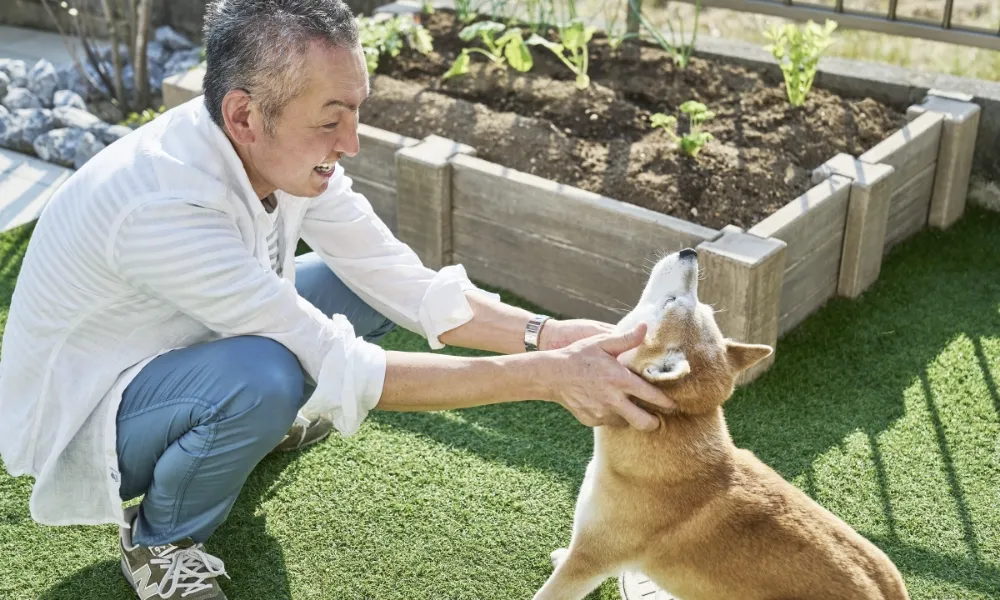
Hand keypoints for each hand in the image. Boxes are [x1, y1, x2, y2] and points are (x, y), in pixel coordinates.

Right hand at [540, 323, 675, 430]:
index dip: (667, 403)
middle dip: (654, 423)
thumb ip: (626, 339)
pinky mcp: (591, 420)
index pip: (652, 396)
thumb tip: (645, 327)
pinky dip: (612, 415)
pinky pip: (608, 421)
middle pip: (644, 422)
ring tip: (627, 405)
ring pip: (626, 423)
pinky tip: (606, 403)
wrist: (551, 375)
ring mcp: (601, 413)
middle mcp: (613, 400)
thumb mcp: (602, 342)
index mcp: (620, 380)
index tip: (675, 406)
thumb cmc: (579, 355)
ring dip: (630, 416)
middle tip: (658, 419)